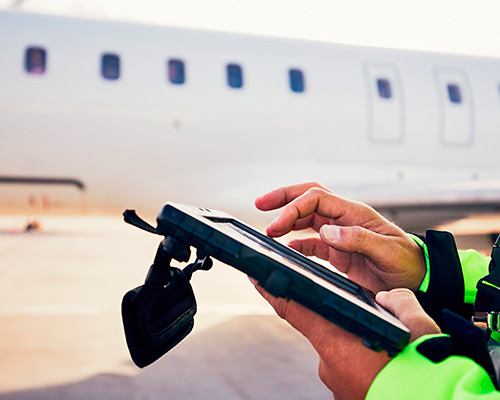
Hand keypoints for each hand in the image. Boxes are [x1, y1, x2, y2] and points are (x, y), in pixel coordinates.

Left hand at [252, 282, 440, 398]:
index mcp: (338, 341)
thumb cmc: (426, 371)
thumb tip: (388, 298)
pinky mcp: (346, 395)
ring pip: (338, 350)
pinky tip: (381, 365)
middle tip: (368, 325)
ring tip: (384, 350)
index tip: (257, 276)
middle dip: (338, 321)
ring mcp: (337, 384)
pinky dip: (358, 362)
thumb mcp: (416, 324)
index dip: (272, 291)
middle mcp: (329, 364)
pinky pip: (346, 369)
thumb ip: (397, 302)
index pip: (294, 308)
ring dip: (353, 345)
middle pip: (322, 329)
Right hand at [255, 182, 425, 292]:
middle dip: (283, 198)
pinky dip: (297, 243)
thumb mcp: (388, 252)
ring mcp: (340, 234)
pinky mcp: (338, 250)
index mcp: (355, 213)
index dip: (293, 208)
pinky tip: (287, 249)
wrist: (419, 280)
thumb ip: (359, 239)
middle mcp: (344, 219)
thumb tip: (327, 231)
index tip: (276, 225)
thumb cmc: (409, 264)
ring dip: (287, 220)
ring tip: (269, 231)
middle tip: (260, 204)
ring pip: (307, 218)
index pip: (317, 199)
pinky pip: (312, 241)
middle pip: (308, 198)